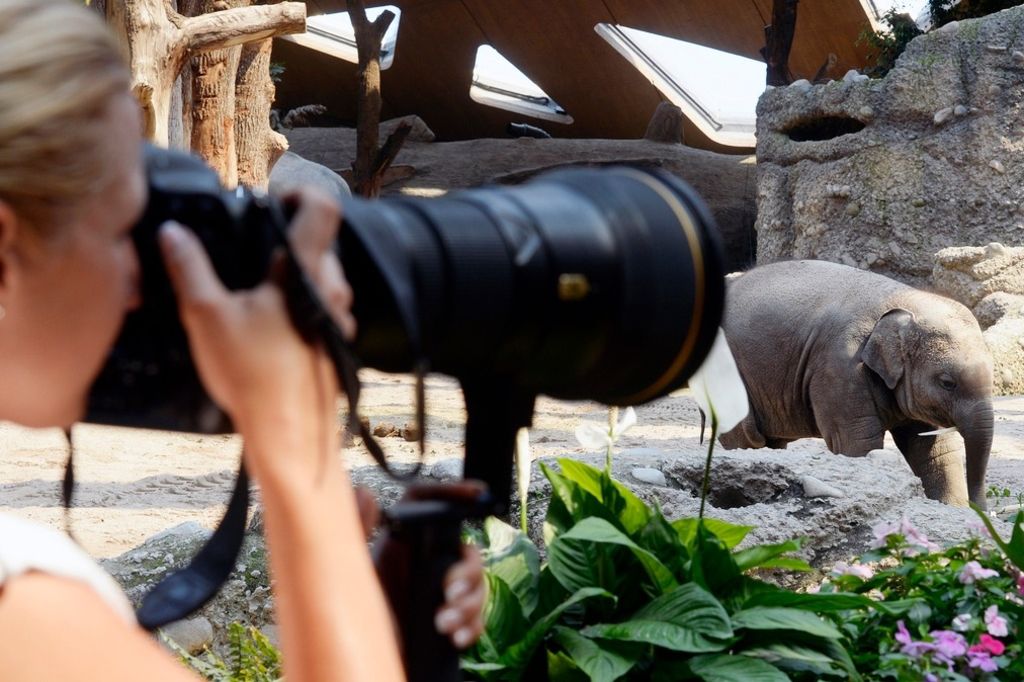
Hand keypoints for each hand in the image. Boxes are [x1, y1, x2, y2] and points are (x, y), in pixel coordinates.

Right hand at [158, 189, 353, 466]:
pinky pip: (323, 308)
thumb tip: (173, 231)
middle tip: (253, 253)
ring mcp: (339, 320)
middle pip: (321, 244)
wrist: (288, 434)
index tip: (272, 202)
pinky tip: (270, 326)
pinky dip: (301, 304)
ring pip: (324, 279)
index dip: (300, 192)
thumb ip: (189, 268)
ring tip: (257, 293)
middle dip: (289, 240)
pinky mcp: (337, 346)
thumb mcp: (206, 315)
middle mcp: (334, 292)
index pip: (324, 209)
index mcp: (307, 272)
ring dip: (295, 275)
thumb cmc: (250, 373)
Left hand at [357, 483, 486, 649]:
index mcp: (397, 547)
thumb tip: (365, 491)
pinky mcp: (448, 623)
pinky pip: (478, 616)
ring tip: (443, 625)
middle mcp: (419, 566)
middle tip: (450, 592)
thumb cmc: (347, 629)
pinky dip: (473, 626)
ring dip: (469, 603)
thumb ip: (355, 531)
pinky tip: (455, 638)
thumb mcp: (348, 576)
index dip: (452, 492)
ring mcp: (436, 595)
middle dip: (467, 570)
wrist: (358, 674)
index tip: (476, 494)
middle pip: (462, 549)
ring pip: (476, 583)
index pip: (428, 504)